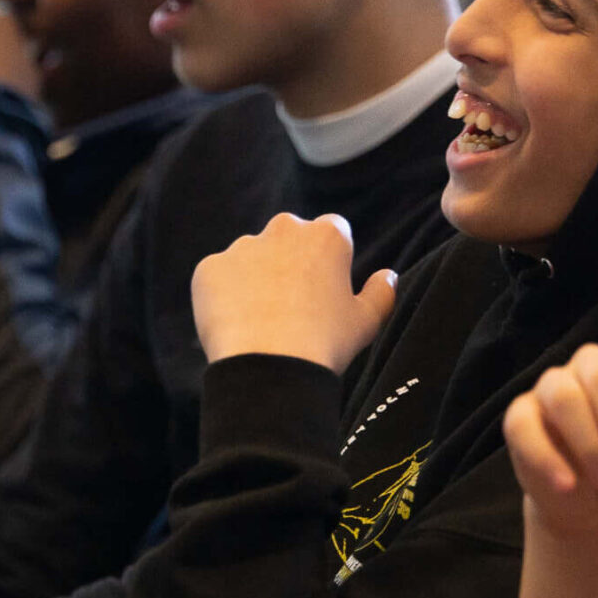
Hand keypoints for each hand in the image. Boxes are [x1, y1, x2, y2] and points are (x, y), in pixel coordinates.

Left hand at [191, 212, 397, 372]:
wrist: (268, 368)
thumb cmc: (325, 345)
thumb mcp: (367, 322)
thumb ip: (382, 292)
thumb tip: (388, 276)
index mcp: (326, 235)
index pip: (332, 231)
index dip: (330, 260)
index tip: (325, 290)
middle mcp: (283, 229)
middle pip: (288, 238)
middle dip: (290, 262)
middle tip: (292, 307)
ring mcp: (242, 246)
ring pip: (250, 257)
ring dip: (255, 278)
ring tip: (261, 323)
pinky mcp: (209, 268)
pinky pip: (218, 278)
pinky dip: (224, 297)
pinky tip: (235, 327)